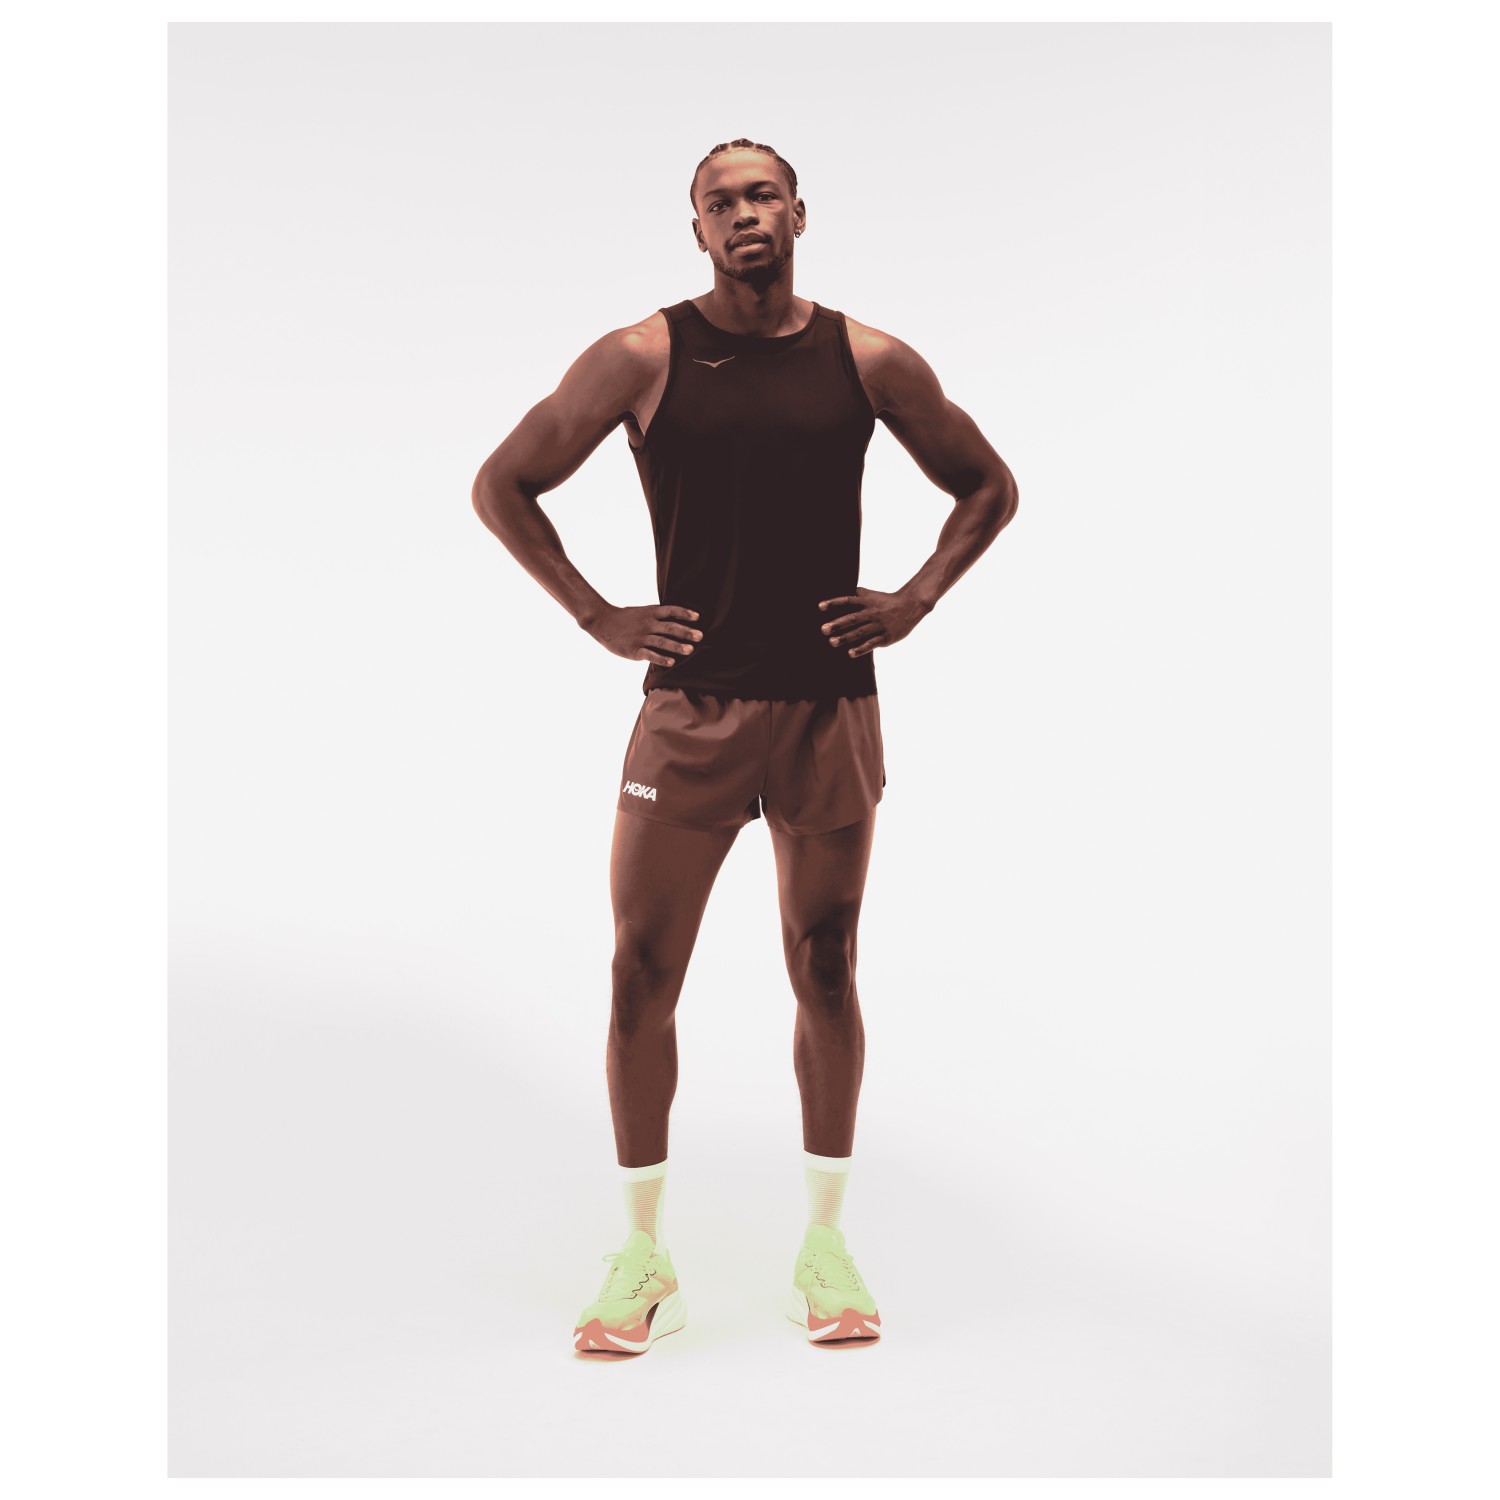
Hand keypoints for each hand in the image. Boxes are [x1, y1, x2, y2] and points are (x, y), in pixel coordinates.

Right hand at [584, 603, 702, 666]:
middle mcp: (648, 624)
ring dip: (677, 646)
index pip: (671, 611)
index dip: (685, 613)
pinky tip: (672, 662)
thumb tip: (675, 617)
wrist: (602, 622)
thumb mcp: (641, 611)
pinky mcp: (634, 650)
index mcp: (650, 613)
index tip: (698, 617)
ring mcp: (641, 637)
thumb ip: (657, 615)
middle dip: (686, 632)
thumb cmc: (624, 617)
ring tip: (691, 650)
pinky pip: (650, 654)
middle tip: (700, 636)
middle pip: (670, 627)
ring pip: (662, 642)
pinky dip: (661, 658)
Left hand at [817, 587, 929, 657]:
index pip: (848, 601)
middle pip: (852, 618)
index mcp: (867, 602)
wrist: (911, 606)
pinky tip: (850, 653)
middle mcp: (872, 613)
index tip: (820, 607)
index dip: (834, 603)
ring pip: (860, 632)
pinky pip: (872, 643)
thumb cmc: (889, 601)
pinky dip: (861, 649)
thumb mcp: (874, 595)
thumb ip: (861, 593)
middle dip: (837, 624)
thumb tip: (850, 590)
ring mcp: (879, 625)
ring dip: (846, 637)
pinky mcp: (886, 636)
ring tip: (832, 642)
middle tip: (823, 629)